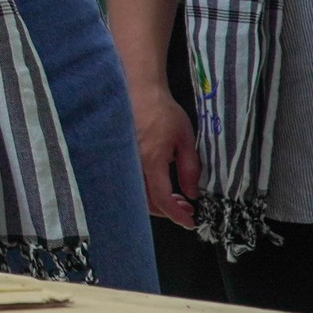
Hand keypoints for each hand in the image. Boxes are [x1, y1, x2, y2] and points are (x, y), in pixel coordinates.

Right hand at [132, 88, 200, 229]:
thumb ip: (190, 168)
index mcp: (151, 160)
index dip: (177, 215)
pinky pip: (131, 184)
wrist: (137, 91)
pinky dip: (146, 192)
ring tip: (176, 199)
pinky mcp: (120, 159)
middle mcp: (133, 165)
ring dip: (157, 203)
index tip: (190, 221)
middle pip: (147, 202)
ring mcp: (123, 162)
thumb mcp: (185, 138)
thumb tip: (192, 194)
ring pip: (137, 195)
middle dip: (168, 211)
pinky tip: (159, 187)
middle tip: (186, 208)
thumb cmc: (162, 111)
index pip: (162, 198)